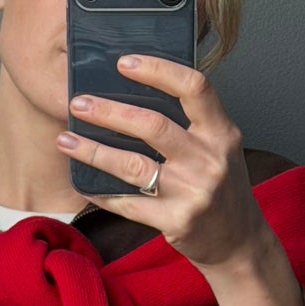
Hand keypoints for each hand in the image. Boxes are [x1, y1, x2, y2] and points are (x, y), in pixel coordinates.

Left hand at [59, 54, 304, 305]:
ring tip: (65, 140)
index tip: (123, 62)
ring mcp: (192, 193)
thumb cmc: (223, 188)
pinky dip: (101, 192)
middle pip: (152, 125)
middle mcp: (209, 160)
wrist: (239, 243)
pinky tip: (82, 183)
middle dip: (109, 112)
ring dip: (93, 151)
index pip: (194, 88)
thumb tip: (137, 92)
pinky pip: (127, 203)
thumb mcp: (221, 148)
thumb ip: (193, 122)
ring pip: (132, 165)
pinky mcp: (175, 221)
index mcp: (222, 133)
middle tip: (79, 104)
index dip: (157, 70)